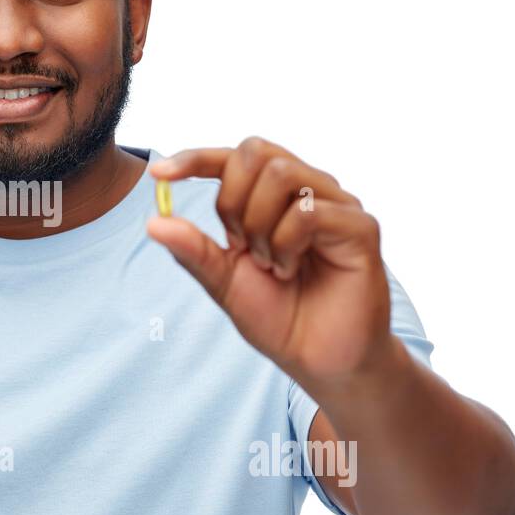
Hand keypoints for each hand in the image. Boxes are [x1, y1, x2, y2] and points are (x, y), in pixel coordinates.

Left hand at [146, 136, 393, 383]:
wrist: (318, 361)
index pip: (234, 157)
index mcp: (275, 197)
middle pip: (255, 153)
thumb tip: (154, 221)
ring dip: (259, 225)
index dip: (195, 158)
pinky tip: (287, 272)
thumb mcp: (224, 281)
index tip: (159, 173)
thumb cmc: (279, 317)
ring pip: (281, 174)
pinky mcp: (360, 227)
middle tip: (239, 247)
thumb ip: (193, 250)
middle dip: (231, 200)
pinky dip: (285, 244)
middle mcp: (308, 190)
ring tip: (268, 265)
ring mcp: (337, 205)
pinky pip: (308, 211)